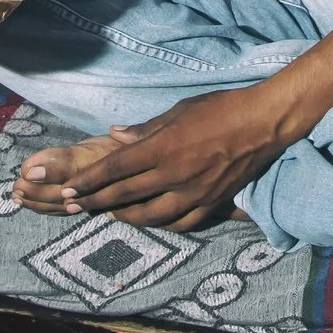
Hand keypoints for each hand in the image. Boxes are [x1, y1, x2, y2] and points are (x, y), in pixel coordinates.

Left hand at [46, 87, 292, 230]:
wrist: (263, 123)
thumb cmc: (220, 108)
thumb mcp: (179, 110)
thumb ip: (145, 129)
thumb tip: (115, 136)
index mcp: (163, 148)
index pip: (115, 168)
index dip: (88, 181)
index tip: (68, 188)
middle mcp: (174, 175)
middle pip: (124, 195)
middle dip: (94, 201)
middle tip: (73, 206)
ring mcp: (193, 194)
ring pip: (149, 216)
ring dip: (124, 217)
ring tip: (108, 214)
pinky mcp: (210, 204)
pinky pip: (179, 224)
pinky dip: (159, 225)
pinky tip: (150, 222)